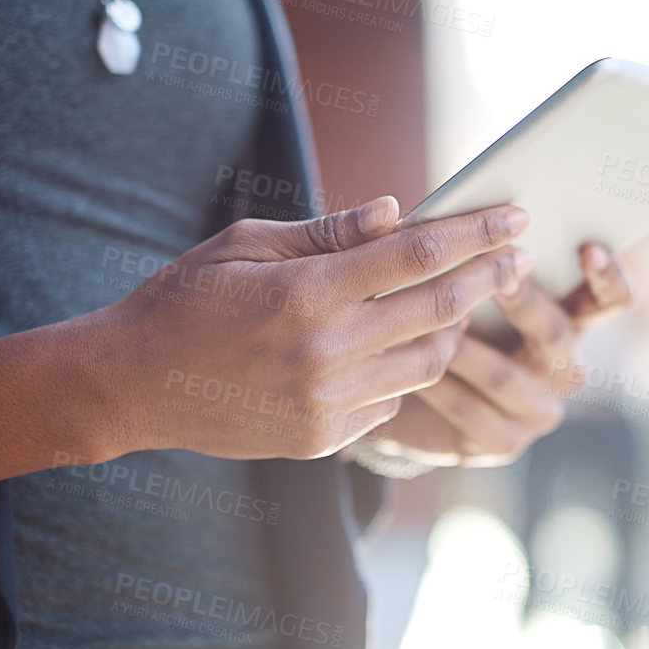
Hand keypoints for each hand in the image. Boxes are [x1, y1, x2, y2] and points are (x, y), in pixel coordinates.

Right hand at [90, 196, 533, 460]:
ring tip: (460, 299)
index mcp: (307, 292)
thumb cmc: (185, 299)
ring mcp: (328, 401)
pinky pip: (393, 399)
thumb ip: (327, 232)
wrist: (129, 386)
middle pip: (439, 308)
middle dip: (489, 277)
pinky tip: (393, 346)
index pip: (417, 254)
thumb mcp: (244, 245)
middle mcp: (326, 350)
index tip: (516, 218)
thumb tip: (398, 211)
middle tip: (519, 255)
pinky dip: (405, 369)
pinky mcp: (324, 437)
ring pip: (429, 361)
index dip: (475, 233)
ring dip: (453, 327)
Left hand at [370, 242, 633, 466]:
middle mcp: (563, 366)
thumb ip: (455, 247)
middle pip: (558, 333)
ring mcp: (538, 409)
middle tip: (497, 277)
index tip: (588, 248)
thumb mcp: (451, 278)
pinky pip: (471, 411)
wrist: (397, 389)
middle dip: (524, 303)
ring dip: (466, 347)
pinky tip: (415, 368)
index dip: (608, 276)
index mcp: (568, 319)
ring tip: (432, 322)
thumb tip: (423, 209)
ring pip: (507, 376)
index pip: (610, 300)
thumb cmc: (434, 316)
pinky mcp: (503, 442)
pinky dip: (441, 386)